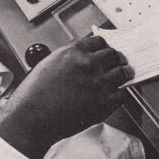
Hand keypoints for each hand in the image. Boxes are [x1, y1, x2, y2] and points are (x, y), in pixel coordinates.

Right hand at [0, 34, 133, 158]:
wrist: (34, 117)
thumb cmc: (36, 93)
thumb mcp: (51, 63)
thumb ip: (70, 58)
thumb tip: (84, 57)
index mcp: (74, 52)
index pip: (99, 41)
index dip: (104, 47)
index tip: (106, 51)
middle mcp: (89, 64)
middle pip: (113, 55)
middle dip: (116, 59)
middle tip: (118, 63)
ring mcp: (99, 83)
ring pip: (123, 72)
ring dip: (124, 73)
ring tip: (124, 76)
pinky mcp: (104, 103)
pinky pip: (122, 94)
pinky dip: (120, 93)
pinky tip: (116, 94)